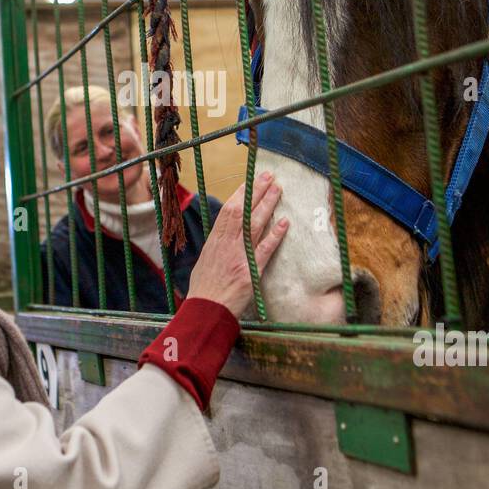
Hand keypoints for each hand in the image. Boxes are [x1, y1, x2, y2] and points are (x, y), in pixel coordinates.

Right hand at [186, 171, 287, 317]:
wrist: (205, 312)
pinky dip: (275, 235)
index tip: (249, 180)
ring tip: (278, 189)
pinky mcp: (250, 271)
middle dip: (256, 191)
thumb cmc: (204, 291)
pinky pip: (265, 249)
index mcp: (214, 242)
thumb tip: (224, 236)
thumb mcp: (204, 263)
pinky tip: (284, 222)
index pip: (228, 211)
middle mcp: (226, 245)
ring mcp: (238, 257)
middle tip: (268, 176)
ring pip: (254, 224)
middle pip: (242, 211)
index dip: (240, 194)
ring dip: (267, 205)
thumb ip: (216, 247)